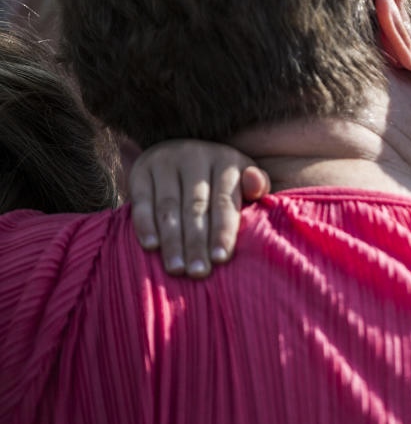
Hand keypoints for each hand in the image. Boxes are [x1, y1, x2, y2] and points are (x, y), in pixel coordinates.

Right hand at [129, 139, 270, 276]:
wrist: (181, 150)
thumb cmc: (220, 179)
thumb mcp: (242, 178)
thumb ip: (257, 186)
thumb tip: (255, 182)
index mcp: (225, 161)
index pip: (224, 201)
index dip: (223, 231)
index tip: (221, 259)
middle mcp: (195, 157)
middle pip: (196, 207)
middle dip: (197, 243)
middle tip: (198, 272)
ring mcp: (165, 161)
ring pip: (169, 207)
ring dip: (172, 241)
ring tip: (176, 269)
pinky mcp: (141, 170)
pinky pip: (141, 201)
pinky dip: (145, 224)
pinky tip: (150, 246)